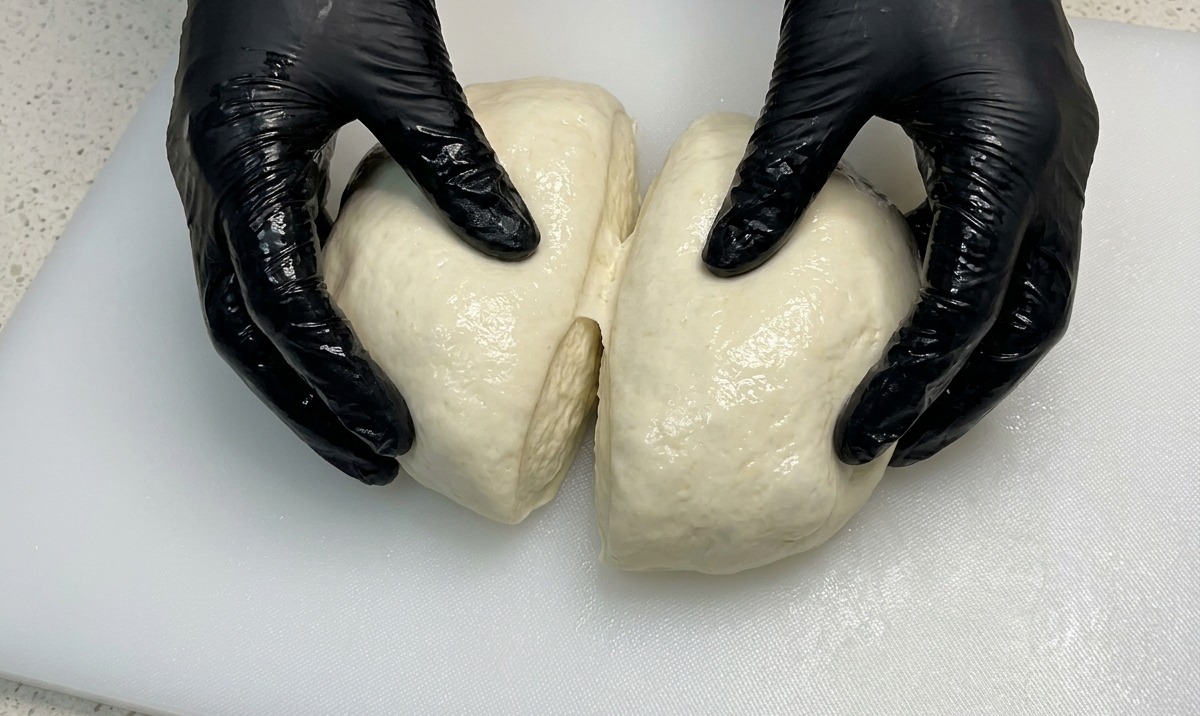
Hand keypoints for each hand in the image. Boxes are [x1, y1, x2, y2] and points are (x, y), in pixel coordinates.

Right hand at [168, 0, 537, 483]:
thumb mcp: (402, 70)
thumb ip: (456, 161)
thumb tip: (519, 245)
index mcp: (241, 164)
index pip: (281, 307)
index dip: (336, 380)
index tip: (393, 432)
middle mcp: (210, 185)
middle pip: (243, 333)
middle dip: (305, 407)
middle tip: (373, 461)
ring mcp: (212, 180)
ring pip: (237, 311)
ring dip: (293, 377)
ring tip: (357, 428)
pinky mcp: (234, 169)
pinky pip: (250, 271)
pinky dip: (292, 325)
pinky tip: (342, 346)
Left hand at [703, 0, 1098, 465]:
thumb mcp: (830, 65)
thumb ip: (782, 168)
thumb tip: (724, 263)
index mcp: (1011, 154)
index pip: (966, 308)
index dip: (913, 385)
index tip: (859, 438)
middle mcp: (1053, 166)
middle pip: (1029, 322)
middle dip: (967, 396)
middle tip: (897, 448)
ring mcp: (1055, 153)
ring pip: (1037, 292)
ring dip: (980, 359)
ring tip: (913, 407)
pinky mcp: (1033, 141)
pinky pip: (1020, 248)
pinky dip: (976, 300)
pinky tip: (916, 316)